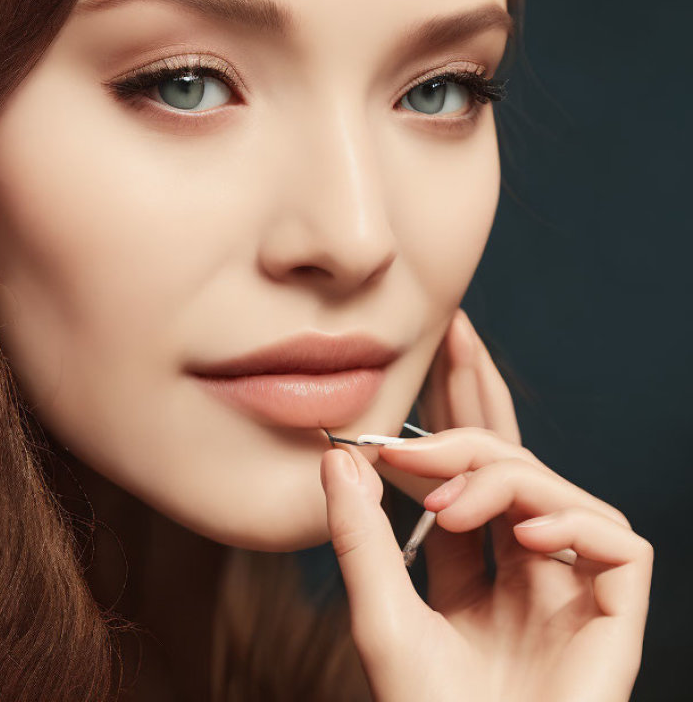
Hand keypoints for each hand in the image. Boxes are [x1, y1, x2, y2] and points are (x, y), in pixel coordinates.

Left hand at [319, 308, 652, 701]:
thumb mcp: (380, 617)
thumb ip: (361, 537)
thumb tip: (337, 454)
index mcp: (474, 572)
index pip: (465, 475)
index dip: (449, 415)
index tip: (429, 354)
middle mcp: (524, 571)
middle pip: (514, 461)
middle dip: (484, 396)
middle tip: (455, 336)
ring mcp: (571, 591)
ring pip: (558, 491)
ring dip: (502, 480)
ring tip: (446, 502)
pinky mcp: (616, 617)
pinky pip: (618, 545)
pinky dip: (573, 525)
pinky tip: (524, 533)